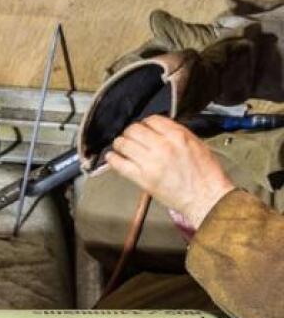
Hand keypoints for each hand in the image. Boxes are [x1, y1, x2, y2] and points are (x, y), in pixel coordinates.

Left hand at [107, 116, 236, 229]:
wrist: (206, 197)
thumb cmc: (205, 174)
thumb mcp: (196, 144)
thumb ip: (176, 134)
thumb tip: (159, 130)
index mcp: (178, 135)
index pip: (152, 120)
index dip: (145, 123)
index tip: (143, 128)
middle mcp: (163, 146)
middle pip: (134, 130)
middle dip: (130, 132)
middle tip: (129, 137)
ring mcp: (151, 162)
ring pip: (124, 144)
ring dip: (119, 144)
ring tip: (120, 146)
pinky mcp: (143, 178)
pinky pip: (120, 165)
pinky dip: (112, 159)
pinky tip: (111, 157)